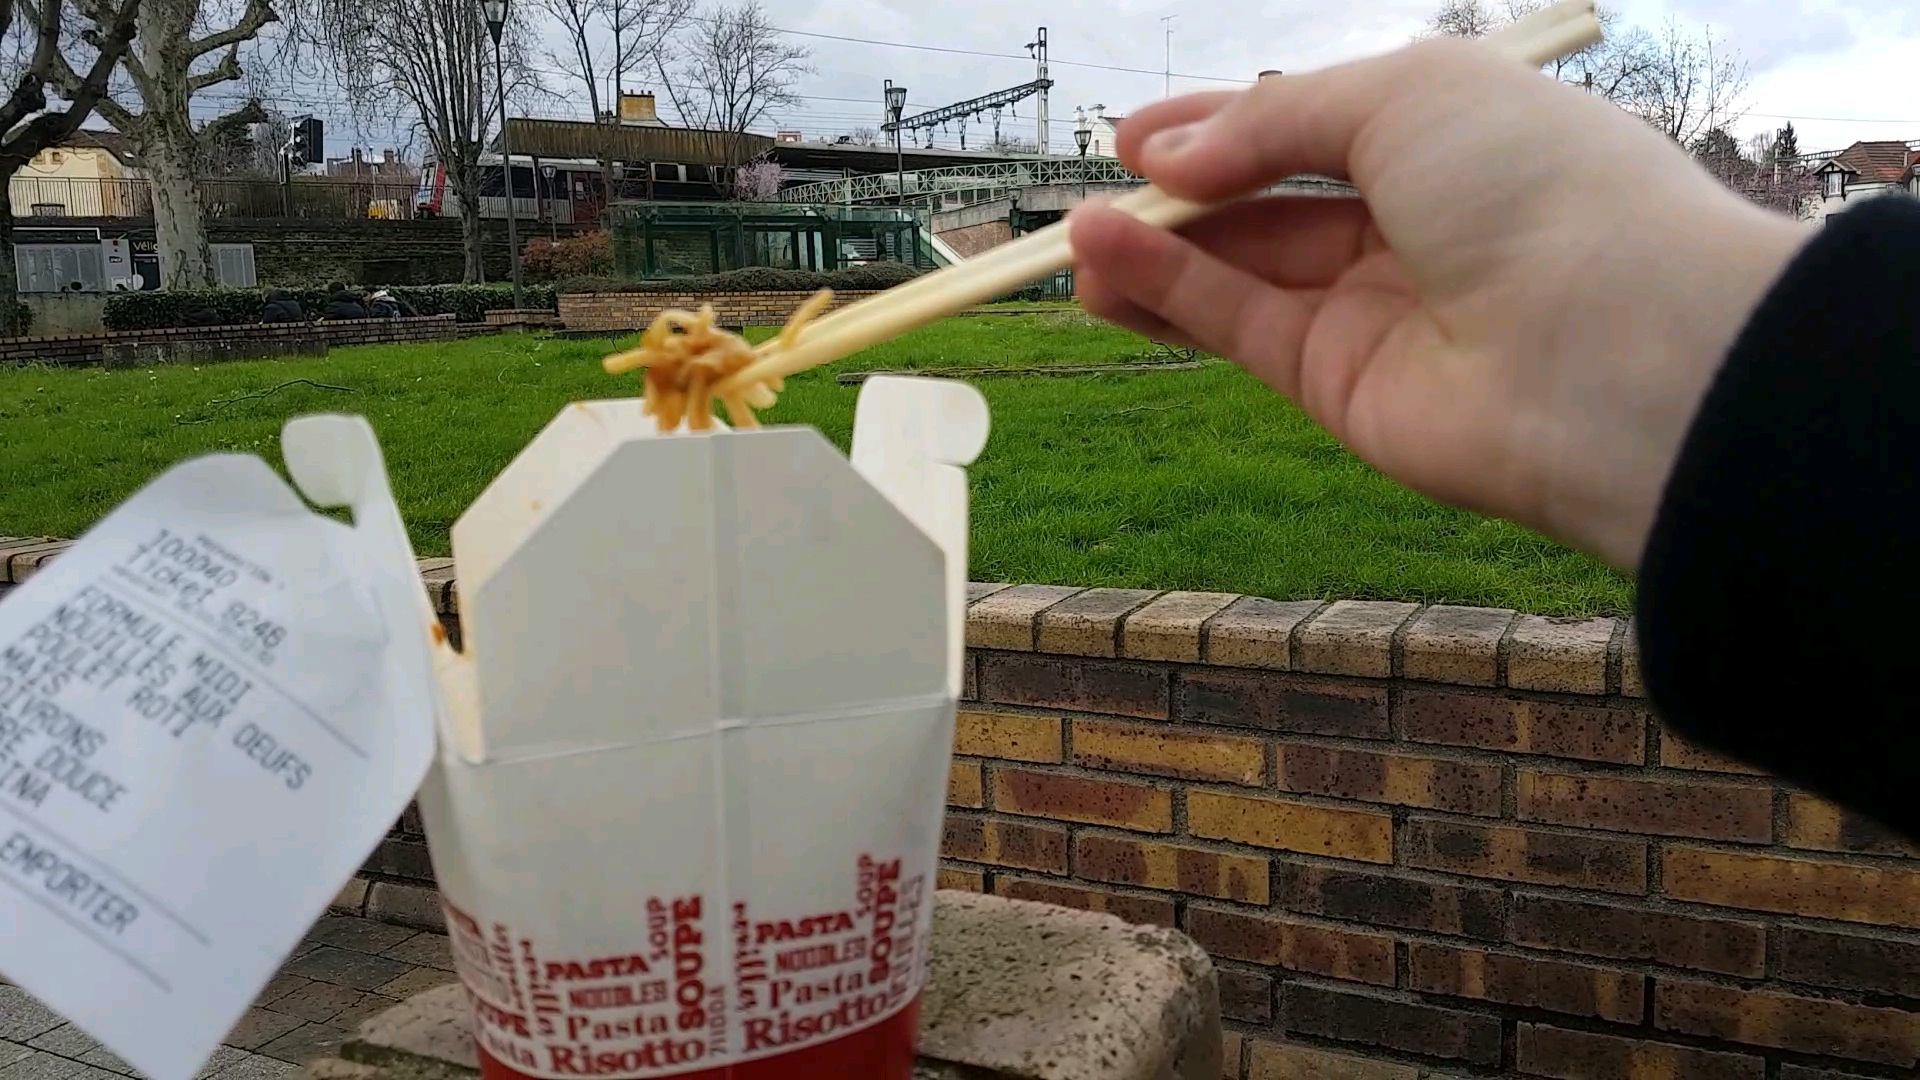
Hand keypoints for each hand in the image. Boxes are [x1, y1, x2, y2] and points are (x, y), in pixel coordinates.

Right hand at [1070, 37, 1806, 569]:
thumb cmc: (1532, 184)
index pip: (1310, 126)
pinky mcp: (1337, 385)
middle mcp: (1411, 224)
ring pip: (1239, 273)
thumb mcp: (1398, 96)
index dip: (1220, 127)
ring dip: (1153, 253)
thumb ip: (1271, 123)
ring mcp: (1373, 309)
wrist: (1609, 347)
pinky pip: (1237, 326)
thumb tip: (1171, 161)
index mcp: (1446, 137)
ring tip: (1073, 238)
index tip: (1130, 136)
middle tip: (1092, 190)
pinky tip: (1104, 262)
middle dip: (1178, 196)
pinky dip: (1168, 294)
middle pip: (1266, 205)